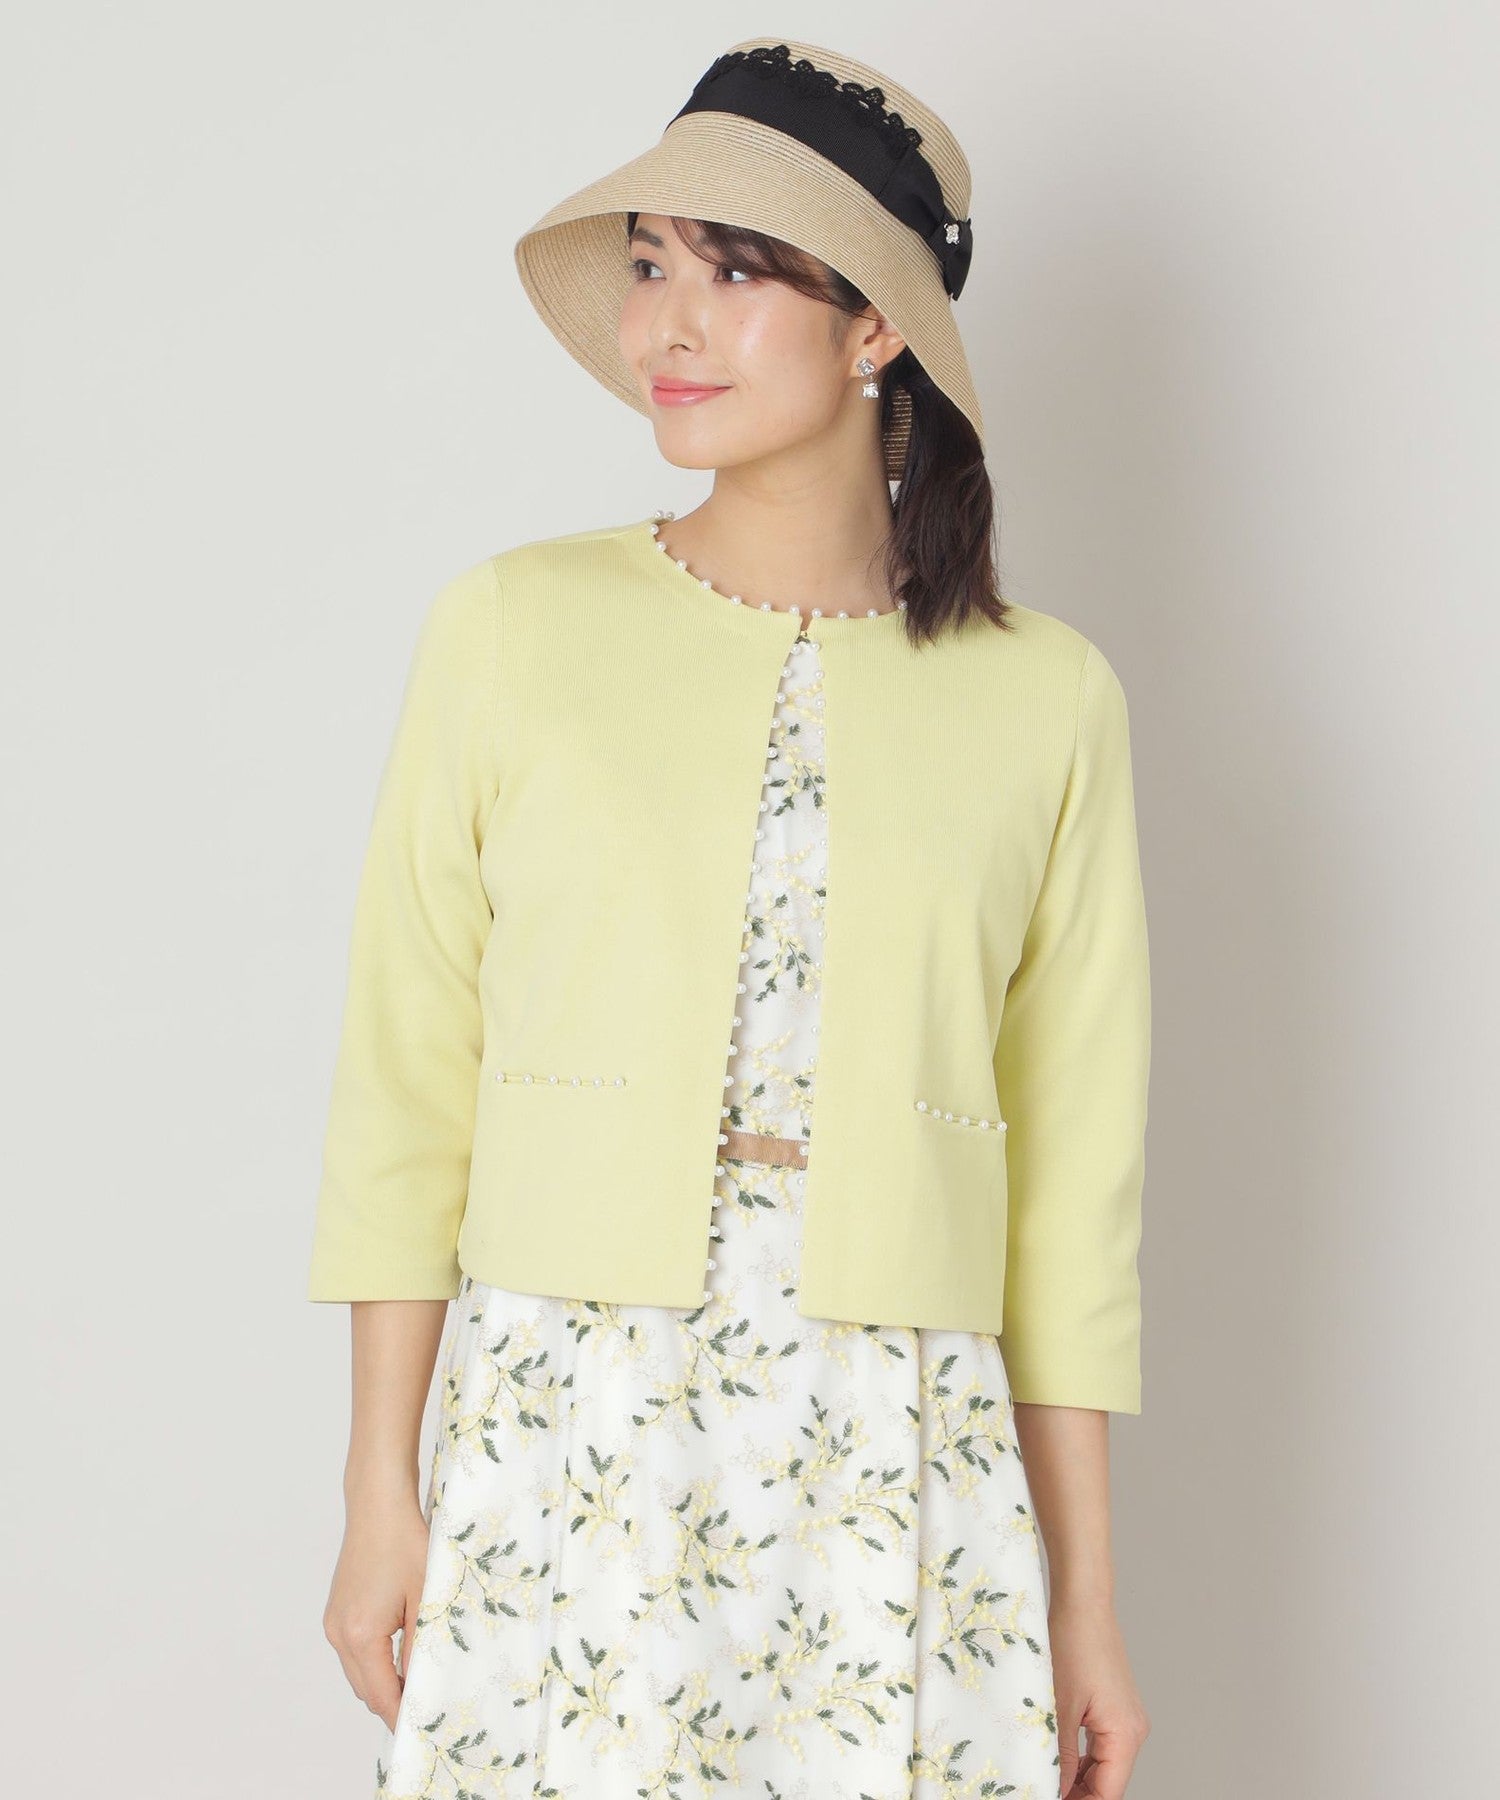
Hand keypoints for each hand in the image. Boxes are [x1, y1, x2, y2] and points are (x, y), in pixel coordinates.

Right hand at [322, 1488, 432, 1731]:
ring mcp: (333, 1623)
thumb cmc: (406, 1543)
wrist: (378, 1505)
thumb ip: (421, 1647)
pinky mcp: (336, 1612)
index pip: (380, 1694)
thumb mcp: (425, 1597)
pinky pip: (353, 1652)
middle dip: (392, 1702)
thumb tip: (423, 1685)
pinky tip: (398, 1654)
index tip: (421, 1727)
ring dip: (382, 1682)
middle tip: (424, 1707)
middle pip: (365, 1689)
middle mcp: (339, 1633)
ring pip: (357, 1672)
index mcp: (360, 1634)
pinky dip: (373, 1662)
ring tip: (416, 1682)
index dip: (400, 1715)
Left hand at [1048, 1595, 1150, 1797]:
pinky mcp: (1114, 1706)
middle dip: (1077, 1794)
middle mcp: (1133, 1731)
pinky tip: (1054, 1760)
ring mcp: (1125, 1718)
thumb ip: (1060, 1755)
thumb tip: (1053, 1789)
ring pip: (1102, 1765)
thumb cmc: (1072, 1643)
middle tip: (1039, 1790)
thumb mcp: (1059, 1706)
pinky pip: (1099, 1745)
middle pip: (1107, 1783)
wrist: (1083, 1600)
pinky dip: (1080, 1757)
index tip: (1045, 1799)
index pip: (1108, 1794)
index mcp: (1125, 1735)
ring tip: (1043, 1780)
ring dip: (1076, 1778)